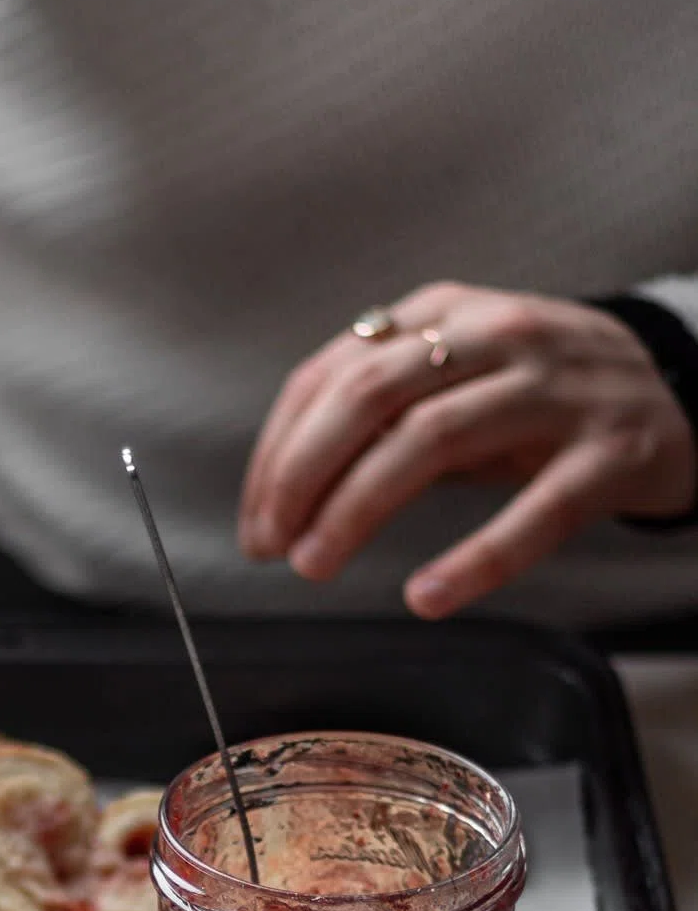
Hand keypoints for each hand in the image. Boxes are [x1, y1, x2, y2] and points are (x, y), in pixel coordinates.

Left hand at [239, 283, 697, 616]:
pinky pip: (535, 512)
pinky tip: (426, 596)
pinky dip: (475, 558)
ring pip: (432, 440)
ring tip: (315, 565)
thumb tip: (281, 493)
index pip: (332, 375)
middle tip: (271, 547)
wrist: (675, 391)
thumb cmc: (537, 396)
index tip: (254, 521)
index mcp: (443, 314)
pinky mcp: (608, 455)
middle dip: (301, 476)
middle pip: (369, 396)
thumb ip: (376, 416)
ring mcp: (555, 392)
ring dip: (357, 508)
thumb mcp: (454, 381)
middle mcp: (495, 337)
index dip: (278, 452)